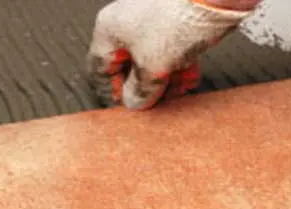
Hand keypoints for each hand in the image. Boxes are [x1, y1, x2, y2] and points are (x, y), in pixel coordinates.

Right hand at [86, 0, 256, 109]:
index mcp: (109, 30)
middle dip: (146, 87)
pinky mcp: (176, 22)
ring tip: (177, 93)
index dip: (113, 91)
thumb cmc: (175, 20)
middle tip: (157, 103)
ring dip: (165, 80)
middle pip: (130, 65)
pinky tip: (189, 79)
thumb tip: (134, 102)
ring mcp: (153, 21)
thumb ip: (140, 91)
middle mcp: (127, 23)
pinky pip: (173, 50)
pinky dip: (179, 67)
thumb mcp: (152, 68)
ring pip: (154, 59)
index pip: (100, 68)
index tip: (127, 107)